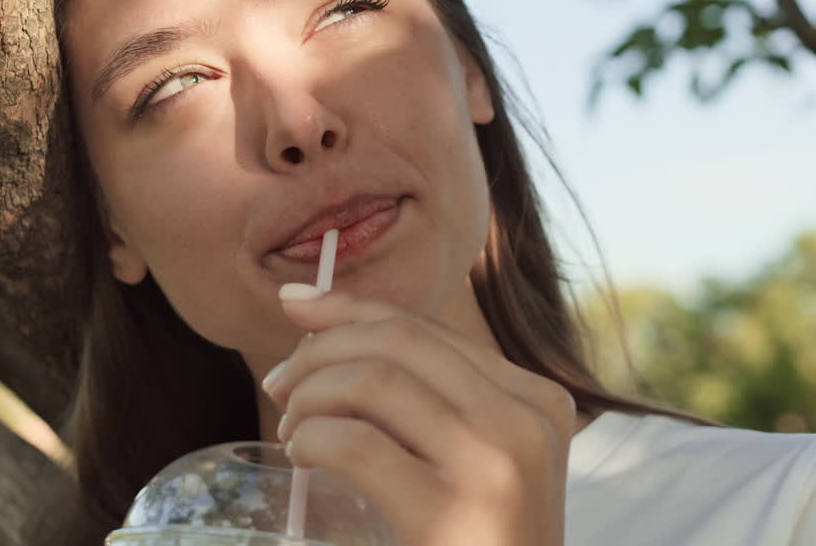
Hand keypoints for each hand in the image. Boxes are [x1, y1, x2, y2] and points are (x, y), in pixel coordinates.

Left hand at [262, 288, 574, 545]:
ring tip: (293, 430)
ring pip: (375, 379)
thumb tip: (308, 305)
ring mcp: (498, 464)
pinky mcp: (457, 511)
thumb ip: (416, 396)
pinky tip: (304, 457)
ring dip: (312, 396)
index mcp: (535, 400)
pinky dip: (314, 438)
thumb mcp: (467, 462)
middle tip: (280, 385)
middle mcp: (527, 420)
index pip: (428, 327)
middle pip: (401, 340)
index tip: (295, 309)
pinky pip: (358, 442)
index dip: (349, 310)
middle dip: (321, 349)